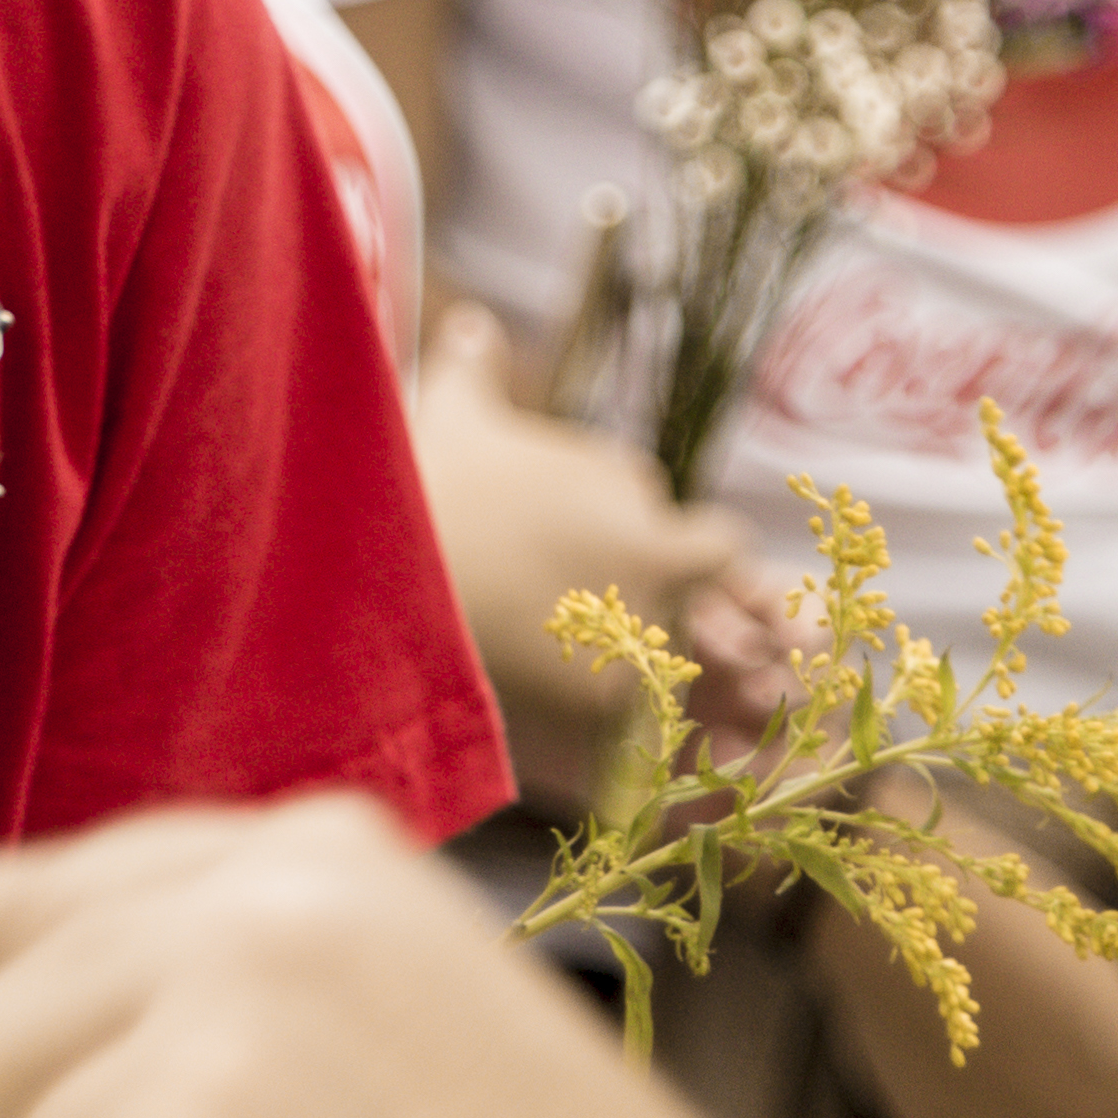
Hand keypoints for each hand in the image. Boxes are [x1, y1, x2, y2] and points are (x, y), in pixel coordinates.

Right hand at [409, 309, 785, 801]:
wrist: (376, 573)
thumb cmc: (418, 491)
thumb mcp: (454, 413)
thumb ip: (475, 370)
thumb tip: (473, 327)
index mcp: (638, 507)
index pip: (707, 547)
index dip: (690, 574)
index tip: (665, 596)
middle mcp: (654, 571)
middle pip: (733, 617)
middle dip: (735, 640)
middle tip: (728, 670)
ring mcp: (638, 644)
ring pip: (726, 684)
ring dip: (742, 706)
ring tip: (735, 732)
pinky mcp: (609, 715)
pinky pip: (689, 750)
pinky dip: (714, 771)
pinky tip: (719, 791)